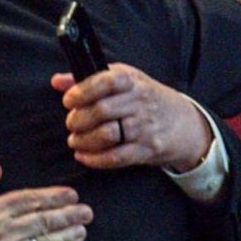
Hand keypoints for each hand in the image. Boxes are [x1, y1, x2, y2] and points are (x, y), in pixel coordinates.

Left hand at [52, 63, 211, 170]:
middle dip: (79, 119)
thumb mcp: (122, 80)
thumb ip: (88, 80)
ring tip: (75, 140)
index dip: (83, 91)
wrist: (183, 123)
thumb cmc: (144, 97)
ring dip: (84, 140)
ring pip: (107, 135)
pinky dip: (95, 159)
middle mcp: (140, 102)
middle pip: (103, 110)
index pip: (107, 81)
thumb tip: (56, 81)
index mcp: (132, 81)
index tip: (68, 100)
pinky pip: (117, 157)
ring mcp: (144, 127)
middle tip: (71, 123)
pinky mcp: (146, 150)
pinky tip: (83, 156)